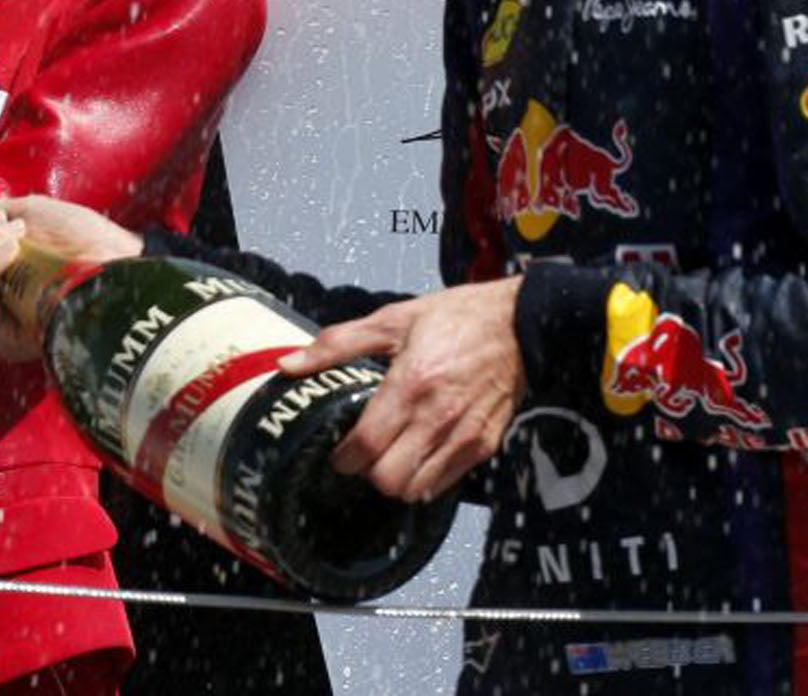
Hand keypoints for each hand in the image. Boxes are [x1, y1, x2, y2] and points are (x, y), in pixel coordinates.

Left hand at [279, 277, 523, 502]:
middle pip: (389, 479)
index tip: (336, 452)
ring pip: (417, 490)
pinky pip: (446, 484)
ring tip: (388, 455)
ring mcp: (465, 435)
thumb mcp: (390, 319)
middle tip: (361, 454)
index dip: (344, 458)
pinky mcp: (485, 445)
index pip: (367, 445)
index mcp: (411, 383)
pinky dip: (425, 479)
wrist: (521, 324)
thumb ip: (335, 344)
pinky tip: (416, 454)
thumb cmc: (454, 318)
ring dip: (395, 479)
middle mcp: (438, 416)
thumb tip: (287, 365)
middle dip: (367, 472)